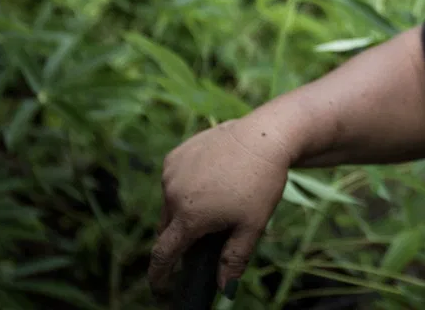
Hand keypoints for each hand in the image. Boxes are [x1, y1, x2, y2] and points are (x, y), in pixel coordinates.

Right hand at [148, 116, 292, 295]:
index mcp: (190, 217)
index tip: (159, 287)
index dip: (158, 274)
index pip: (163, 254)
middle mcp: (173, 195)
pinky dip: (185, 186)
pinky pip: (174, 179)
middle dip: (179, 238)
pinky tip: (210, 179)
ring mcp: (172, 172)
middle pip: (167, 228)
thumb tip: (224, 288)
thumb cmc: (262, 182)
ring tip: (215, 200)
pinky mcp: (175, 155)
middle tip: (203, 236)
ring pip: (170, 203)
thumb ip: (234, 259)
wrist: (266, 136)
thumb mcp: (252, 225)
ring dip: (183, 209)